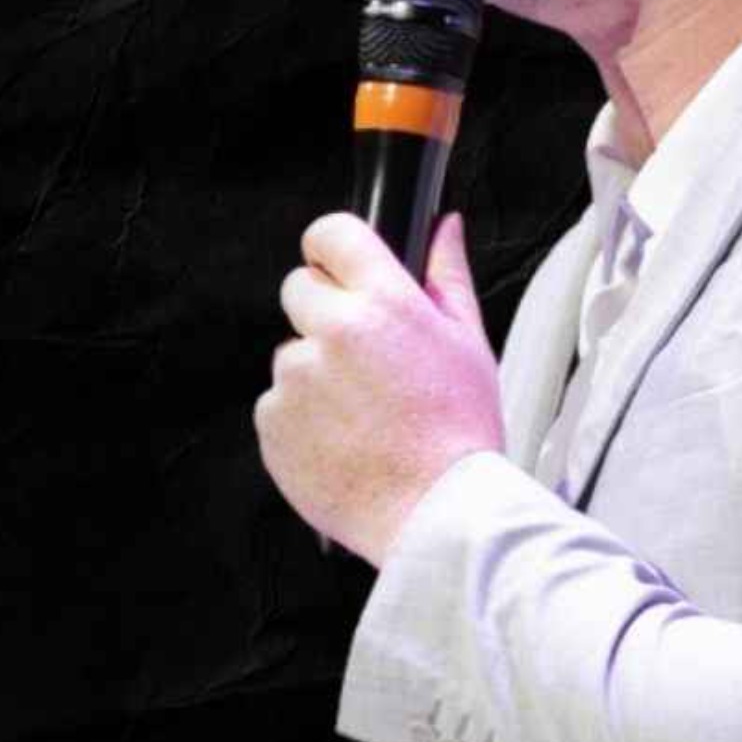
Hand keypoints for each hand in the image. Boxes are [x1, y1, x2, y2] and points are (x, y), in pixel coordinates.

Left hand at [255, 210, 500, 564]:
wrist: (433, 513)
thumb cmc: (458, 434)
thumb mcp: (469, 343)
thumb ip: (447, 275)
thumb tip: (443, 228)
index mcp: (384, 303)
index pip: (331, 233)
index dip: (332, 248)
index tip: (337, 265)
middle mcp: (332, 333)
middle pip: (298, 289)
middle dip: (324, 312)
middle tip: (363, 357)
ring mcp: (296, 379)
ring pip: (290, 353)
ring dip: (314, 372)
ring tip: (362, 411)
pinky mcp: (272, 421)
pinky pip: (277, 403)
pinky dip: (300, 417)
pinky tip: (342, 437)